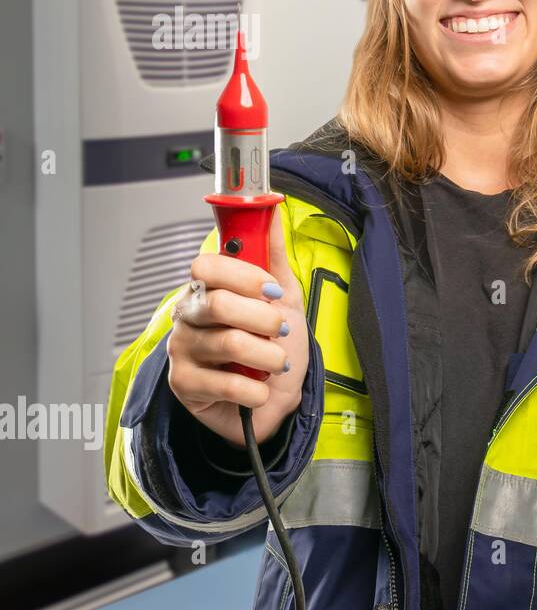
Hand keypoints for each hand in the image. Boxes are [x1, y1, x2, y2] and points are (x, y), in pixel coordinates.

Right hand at [166, 204, 308, 447]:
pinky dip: (258, 388)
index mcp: (206, 288)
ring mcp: (180, 350)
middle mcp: (186, 315)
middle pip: (219, 303)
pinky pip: (227, 383)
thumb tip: (272, 209)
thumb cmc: (272, 346)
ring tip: (277, 363)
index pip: (206, 266)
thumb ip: (273, 256)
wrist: (274, 400)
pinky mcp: (183, 386)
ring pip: (229, 343)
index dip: (244, 275)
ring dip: (269, 356)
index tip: (274, 291)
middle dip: (264, 319)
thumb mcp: (284, 297)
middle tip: (282, 331)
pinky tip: (260, 388)